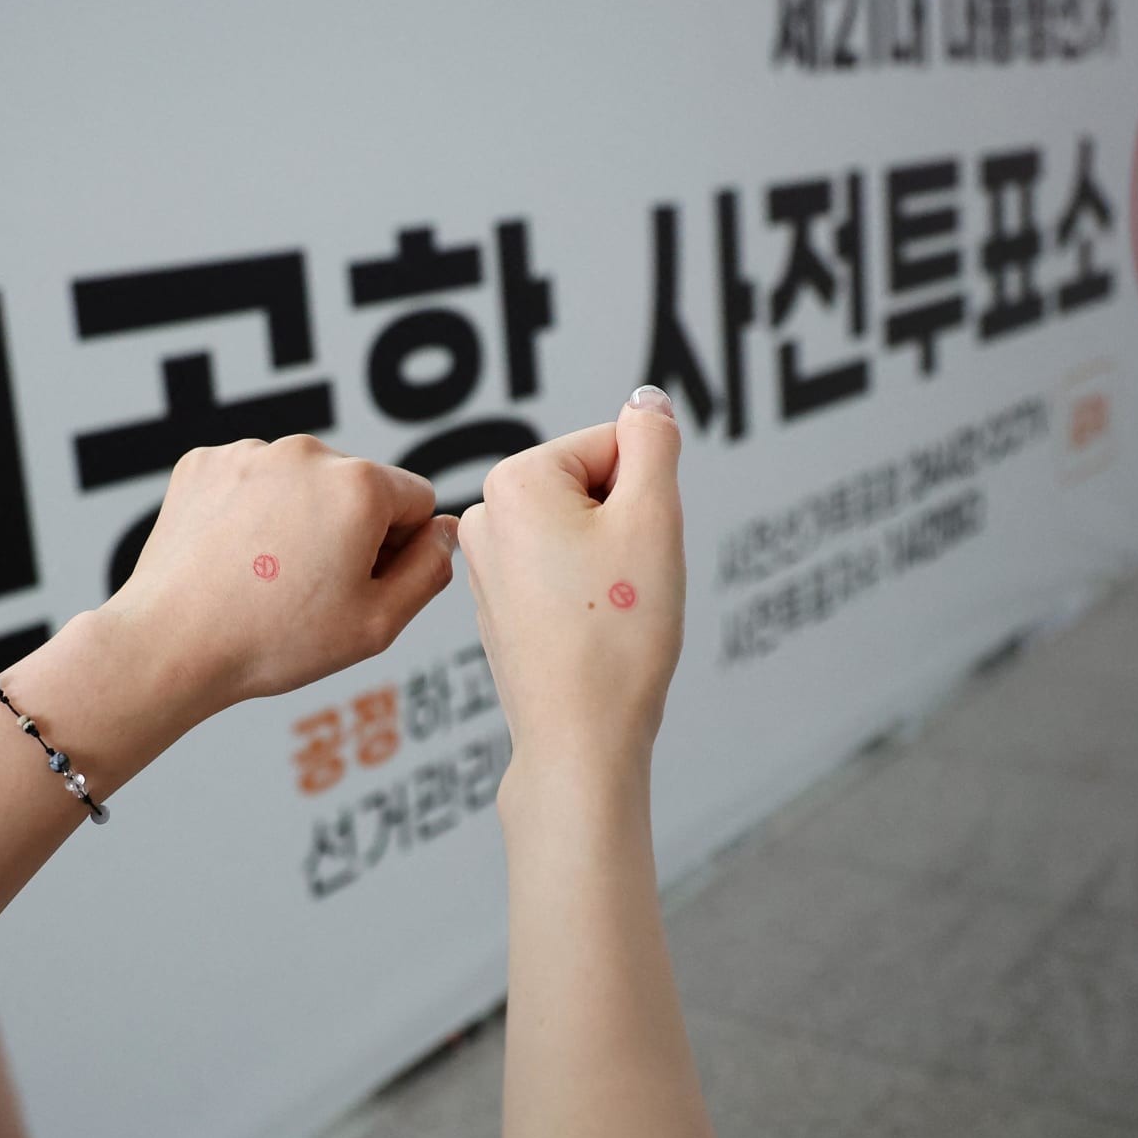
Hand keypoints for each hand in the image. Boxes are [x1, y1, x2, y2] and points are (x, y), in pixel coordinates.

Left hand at [105, 434, 458, 708]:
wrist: (170, 645)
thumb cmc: (274, 641)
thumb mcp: (378, 624)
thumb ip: (430, 570)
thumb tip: (446, 531)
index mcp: (359, 484)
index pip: (416, 501)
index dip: (399, 550)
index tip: (360, 585)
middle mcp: (307, 452)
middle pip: (357, 487)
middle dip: (347, 530)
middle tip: (308, 590)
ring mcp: (249, 453)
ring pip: (301, 484)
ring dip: (297, 520)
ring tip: (264, 578)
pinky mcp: (204, 463)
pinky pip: (249, 482)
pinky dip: (248, 514)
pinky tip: (232, 559)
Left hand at [458, 387, 685, 792]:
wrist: (581, 736)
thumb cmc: (617, 632)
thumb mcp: (654, 516)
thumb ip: (653, 442)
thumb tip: (645, 401)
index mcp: (514, 480)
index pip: (616, 447)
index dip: (647, 497)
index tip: (635, 552)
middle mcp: (483, 515)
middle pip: (595, 488)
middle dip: (626, 529)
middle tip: (624, 587)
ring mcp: (484, 563)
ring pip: (583, 535)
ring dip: (611, 564)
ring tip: (605, 613)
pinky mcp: (497, 605)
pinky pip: (562, 576)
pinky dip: (588, 596)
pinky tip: (588, 636)